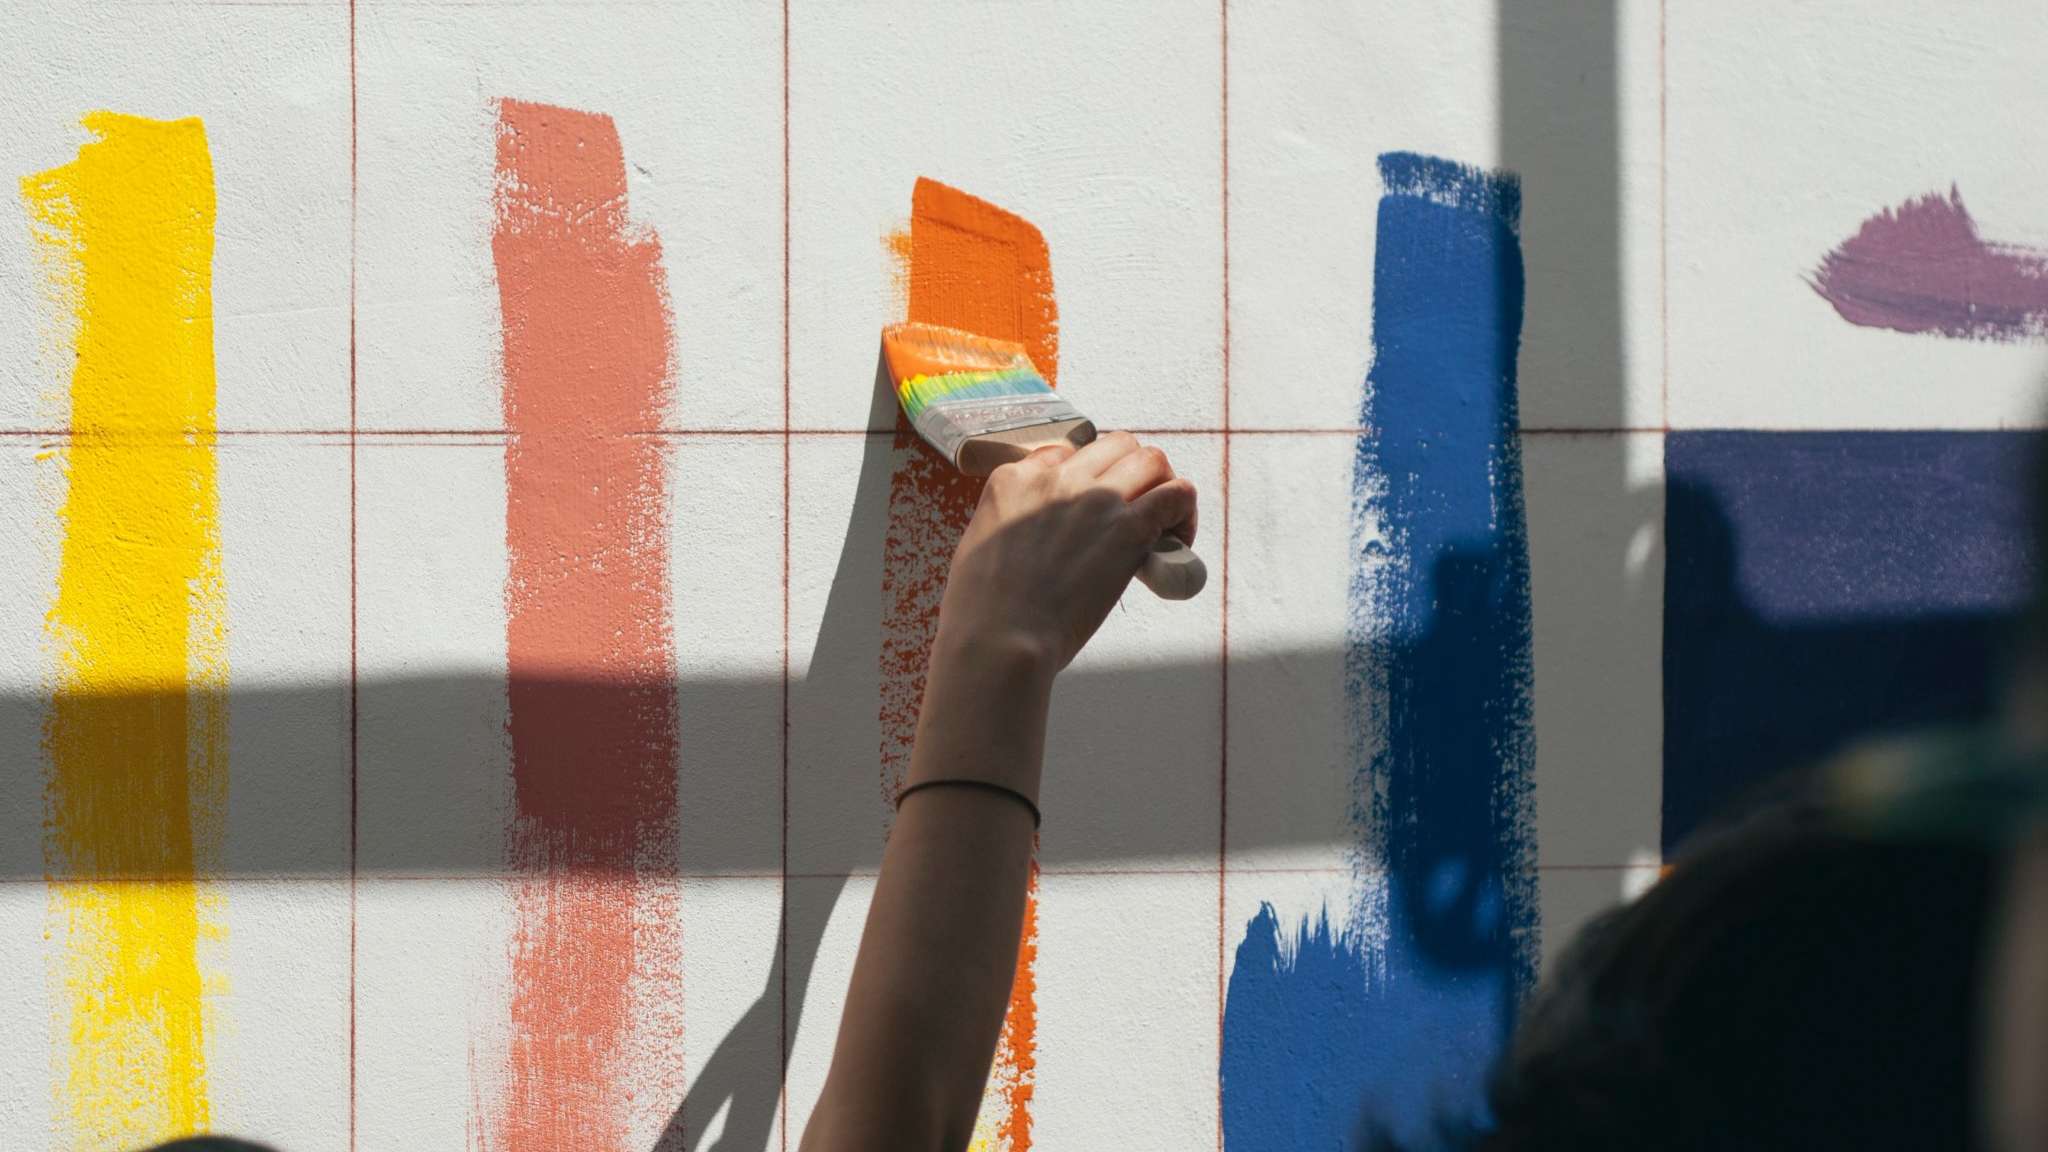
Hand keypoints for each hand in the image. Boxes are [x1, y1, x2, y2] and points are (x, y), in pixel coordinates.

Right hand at [935, 432, 1197, 680]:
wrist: (999, 640)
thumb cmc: (982, 611)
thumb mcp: (979, 543)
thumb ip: (1010, 523)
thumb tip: (1037, 535)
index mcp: (1014, 479)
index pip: (1065, 455)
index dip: (1085, 480)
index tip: (1091, 508)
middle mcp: (1056, 478)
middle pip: (1114, 446)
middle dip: (1130, 472)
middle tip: (1133, 509)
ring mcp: (1095, 499)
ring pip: (1151, 460)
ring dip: (1161, 485)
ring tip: (1161, 523)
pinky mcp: (1128, 529)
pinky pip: (1176, 494)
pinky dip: (1183, 512)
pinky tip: (1175, 540)